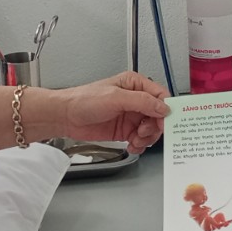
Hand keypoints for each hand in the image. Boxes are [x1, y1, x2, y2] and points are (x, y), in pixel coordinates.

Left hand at [53, 72, 170, 152]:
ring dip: (146, 138)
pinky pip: (140, 139)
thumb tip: (163, 107)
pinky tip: (131, 145)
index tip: (164, 122)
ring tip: (135, 139)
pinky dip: (139, 145)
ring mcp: (130, 116)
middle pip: (158, 115)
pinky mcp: (125, 130)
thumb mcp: (115, 97)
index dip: (166, 110)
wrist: (66, 116)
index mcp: (135, 84)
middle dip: (154, 127)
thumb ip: (142, 102)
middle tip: (143, 132)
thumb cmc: (84, 100)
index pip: (160, 96)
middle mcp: (135, 100)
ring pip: (151, 129)